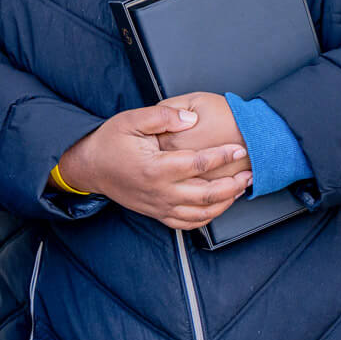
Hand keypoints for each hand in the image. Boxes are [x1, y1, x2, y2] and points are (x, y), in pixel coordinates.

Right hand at [55, 103, 251, 229]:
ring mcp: (160, 206)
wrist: (90, 167)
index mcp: (155, 168)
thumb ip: (163, 116)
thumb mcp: (131, 119)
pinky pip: (188, 223)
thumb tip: (190, 118)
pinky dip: (208, 217)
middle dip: (233, 184)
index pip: (198, 164)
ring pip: (201, 213)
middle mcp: (160, 192)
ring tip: (240, 188)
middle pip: (206, 194)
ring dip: (225, 202)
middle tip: (249, 172)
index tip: (239, 148)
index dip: (222, 156)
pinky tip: (219, 205)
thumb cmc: (110, 142)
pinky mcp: (158, 213)